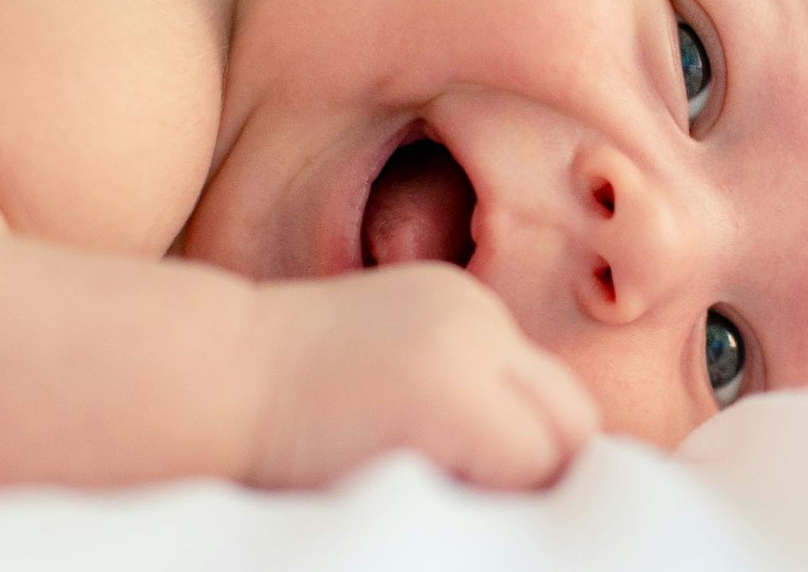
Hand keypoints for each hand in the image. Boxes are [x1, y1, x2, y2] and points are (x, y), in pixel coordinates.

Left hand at [245, 262, 599, 489]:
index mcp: (449, 394)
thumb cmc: (295, 466)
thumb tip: (539, 510)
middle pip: (573, 415)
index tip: (495, 521)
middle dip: (551, 463)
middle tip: (500, 498)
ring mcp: (463, 299)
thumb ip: (481, 497)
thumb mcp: (397, 498)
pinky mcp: (451, 285)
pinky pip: (509, 347)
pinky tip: (441, 406)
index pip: (551, 465)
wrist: (235, 376)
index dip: (531, 505)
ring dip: (527, 420)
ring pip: (548, 379)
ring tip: (465, 454)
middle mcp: (469, 331)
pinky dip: (495, 383)